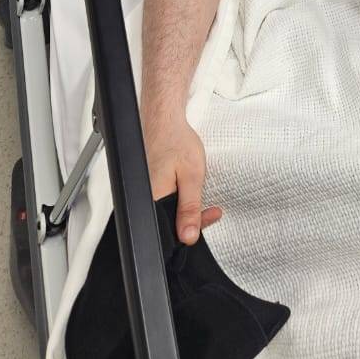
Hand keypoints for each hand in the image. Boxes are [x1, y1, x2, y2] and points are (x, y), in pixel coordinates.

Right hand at [143, 113, 222, 244]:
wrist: (166, 122)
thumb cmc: (177, 142)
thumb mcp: (192, 177)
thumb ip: (190, 208)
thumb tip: (189, 236)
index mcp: (154, 200)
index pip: (170, 232)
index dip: (192, 230)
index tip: (210, 217)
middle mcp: (147, 199)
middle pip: (170, 224)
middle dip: (193, 220)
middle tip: (212, 211)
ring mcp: (148, 193)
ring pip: (169, 213)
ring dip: (189, 210)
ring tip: (203, 198)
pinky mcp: (152, 186)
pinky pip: (166, 201)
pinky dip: (180, 199)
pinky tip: (189, 191)